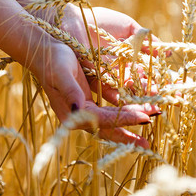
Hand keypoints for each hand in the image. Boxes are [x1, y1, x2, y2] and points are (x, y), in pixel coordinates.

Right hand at [30, 38, 158, 148]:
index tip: (145, 118)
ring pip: (112, 121)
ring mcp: (85, 109)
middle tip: (148, 144)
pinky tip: (140, 110)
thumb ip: (70, 92)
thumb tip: (77, 109)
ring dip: (131, 122)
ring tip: (152, 121)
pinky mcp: (90, 101)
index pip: (103, 121)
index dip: (124, 120)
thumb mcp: (60, 74)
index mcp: (72, 114)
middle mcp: (80, 116)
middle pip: (108, 129)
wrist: (44, 51)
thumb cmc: (51, 61)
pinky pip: (111, 111)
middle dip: (129, 134)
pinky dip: (126, 111)